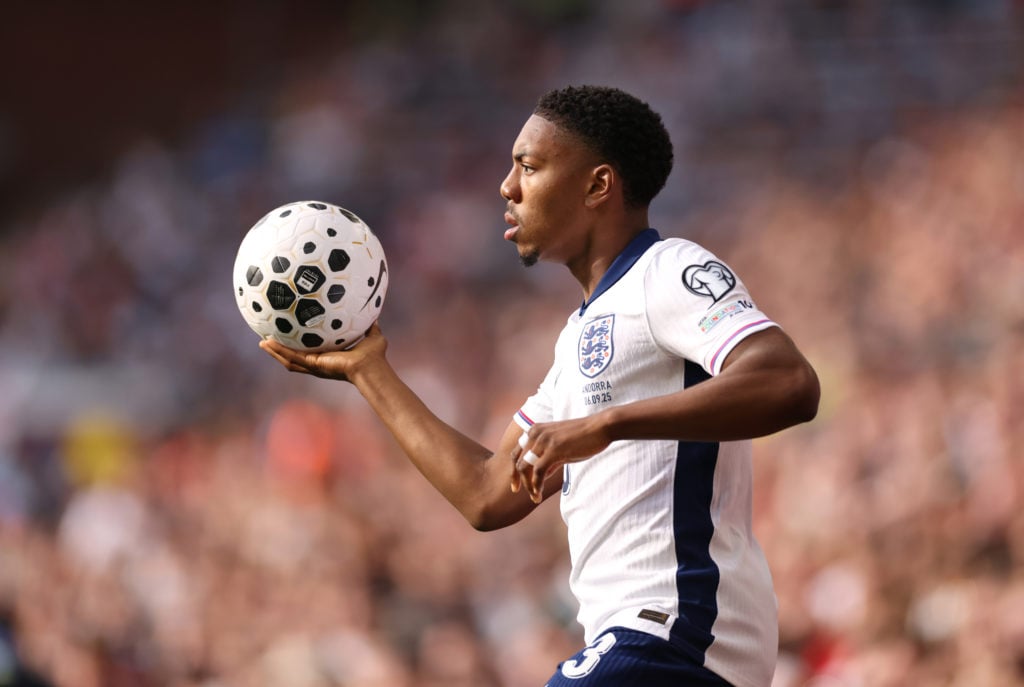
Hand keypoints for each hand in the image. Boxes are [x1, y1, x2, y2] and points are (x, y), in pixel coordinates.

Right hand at [258, 322, 386, 381]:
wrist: (371, 365)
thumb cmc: (374, 355)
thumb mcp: (371, 334)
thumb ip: (370, 324)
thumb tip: (373, 313)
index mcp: (330, 357)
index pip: (311, 352)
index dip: (301, 346)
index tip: (292, 336)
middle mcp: (320, 363)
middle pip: (295, 358)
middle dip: (281, 351)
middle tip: (268, 341)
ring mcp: (315, 365)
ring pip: (289, 360)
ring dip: (276, 352)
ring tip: (262, 342)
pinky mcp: (313, 364)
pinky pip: (292, 357)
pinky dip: (279, 351)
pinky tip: (268, 343)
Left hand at [510, 414, 612, 502]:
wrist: (600, 427)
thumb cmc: (584, 437)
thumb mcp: (560, 447)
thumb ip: (548, 460)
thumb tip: (540, 476)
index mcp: (535, 430)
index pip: (516, 452)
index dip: (514, 470)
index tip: (516, 485)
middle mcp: (535, 434)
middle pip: (517, 461)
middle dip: (517, 479)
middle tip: (517, 492)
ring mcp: (543, 441)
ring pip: (525, 468)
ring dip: (528, 486)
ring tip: (535, 497)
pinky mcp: (553, 450)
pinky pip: (538, 471)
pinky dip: (536, 485)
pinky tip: (539, 493)